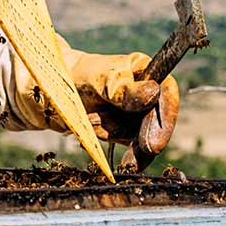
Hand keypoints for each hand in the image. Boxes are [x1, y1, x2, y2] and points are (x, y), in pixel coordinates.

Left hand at [66, 50, 178, 172]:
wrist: (58, 89)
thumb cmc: (82, 75)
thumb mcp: (101, 80)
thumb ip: (125, 89)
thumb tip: (154, 92)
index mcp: (146, 71)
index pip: (167, 92)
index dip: (166, 117)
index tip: (155, 142)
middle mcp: (147, 92)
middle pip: (156, 120)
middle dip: (144, 137)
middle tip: (138, 154)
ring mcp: (138, 112)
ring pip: (139, 134)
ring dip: (114, 131)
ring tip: (92, 118)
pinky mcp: (127, 128)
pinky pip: (126, 142)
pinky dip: (108, 137)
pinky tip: (93, 128)